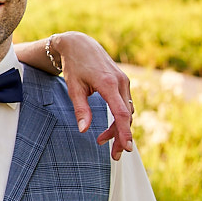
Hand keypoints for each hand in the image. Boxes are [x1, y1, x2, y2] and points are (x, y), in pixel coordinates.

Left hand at [52, 31, 133, 159]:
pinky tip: (108, 129)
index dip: (124, 132)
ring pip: (127, 112)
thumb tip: (84, 130)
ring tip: (103, 142)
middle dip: (121, 137)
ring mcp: (124, 82)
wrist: (80, 45)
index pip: (121, 113)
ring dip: (118, 129)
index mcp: (108, 84)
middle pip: (126, 116)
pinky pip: (125, 105)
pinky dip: (119, 118)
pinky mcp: (123, 83)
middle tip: (115, 155)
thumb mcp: (73, 88)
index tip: (127, 148)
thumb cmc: (75, 66)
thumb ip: (80, 109)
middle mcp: (121, 83)